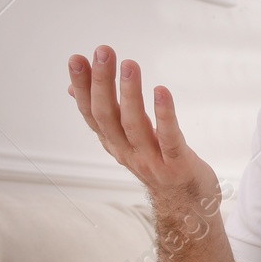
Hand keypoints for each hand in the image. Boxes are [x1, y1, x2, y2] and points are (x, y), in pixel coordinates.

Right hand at [67, 46, 217, 201]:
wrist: (188, 210)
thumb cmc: (159, 166)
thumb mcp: (127, 141)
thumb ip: (105, 116)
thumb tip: (72, 90)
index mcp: (114, 144)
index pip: (92, 113)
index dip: (82, 87)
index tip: (76, 59)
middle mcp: (127, 152)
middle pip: (108, 116)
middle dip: (103, 82)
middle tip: (103, 51)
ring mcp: (151, 161)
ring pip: (134, 125)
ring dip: (130, 94)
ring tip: (129, 64)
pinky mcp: (177, 165)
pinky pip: (169, 138)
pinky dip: (165, 115)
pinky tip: (162, 91)